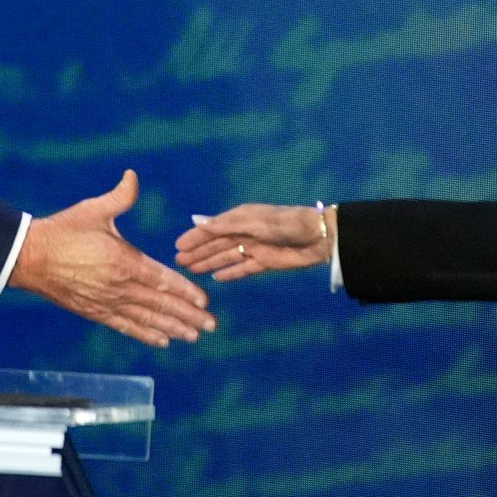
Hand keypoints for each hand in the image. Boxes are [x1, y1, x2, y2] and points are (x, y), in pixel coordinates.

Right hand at [10, 169, 215, 346]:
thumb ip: (120, 196)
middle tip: (211, 325)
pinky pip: (125, 326)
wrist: (30, 257)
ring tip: (193, 336)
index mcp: (124, 261)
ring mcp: (107, 302)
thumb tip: (133, 175)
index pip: (163, 279)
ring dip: (172, 328)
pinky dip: (145, 334)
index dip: (185, 291)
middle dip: (188, 315)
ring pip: (146, 319)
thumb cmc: (63, 230)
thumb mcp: (93, 209)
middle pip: (160, 304)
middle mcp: (119, 286)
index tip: (205, 301)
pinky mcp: (94, 312)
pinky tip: (161, 341)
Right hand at [175, 203, 333, 280]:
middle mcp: (244, 232)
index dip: (195, 237)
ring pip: (226, 256)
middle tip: (178, 262)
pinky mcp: (265, 262)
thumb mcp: (254, 223)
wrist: (319, 238)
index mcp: (241, 218)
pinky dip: (230, 273)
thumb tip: (197, 220)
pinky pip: (242, 268)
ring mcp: (254, 248)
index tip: (177, 246)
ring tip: (192, 270)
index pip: (212, 228)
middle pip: (216, 244)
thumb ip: (226, 225)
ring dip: (209, 263)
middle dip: (198, 252)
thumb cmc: (287, 225)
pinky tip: (217, 278)